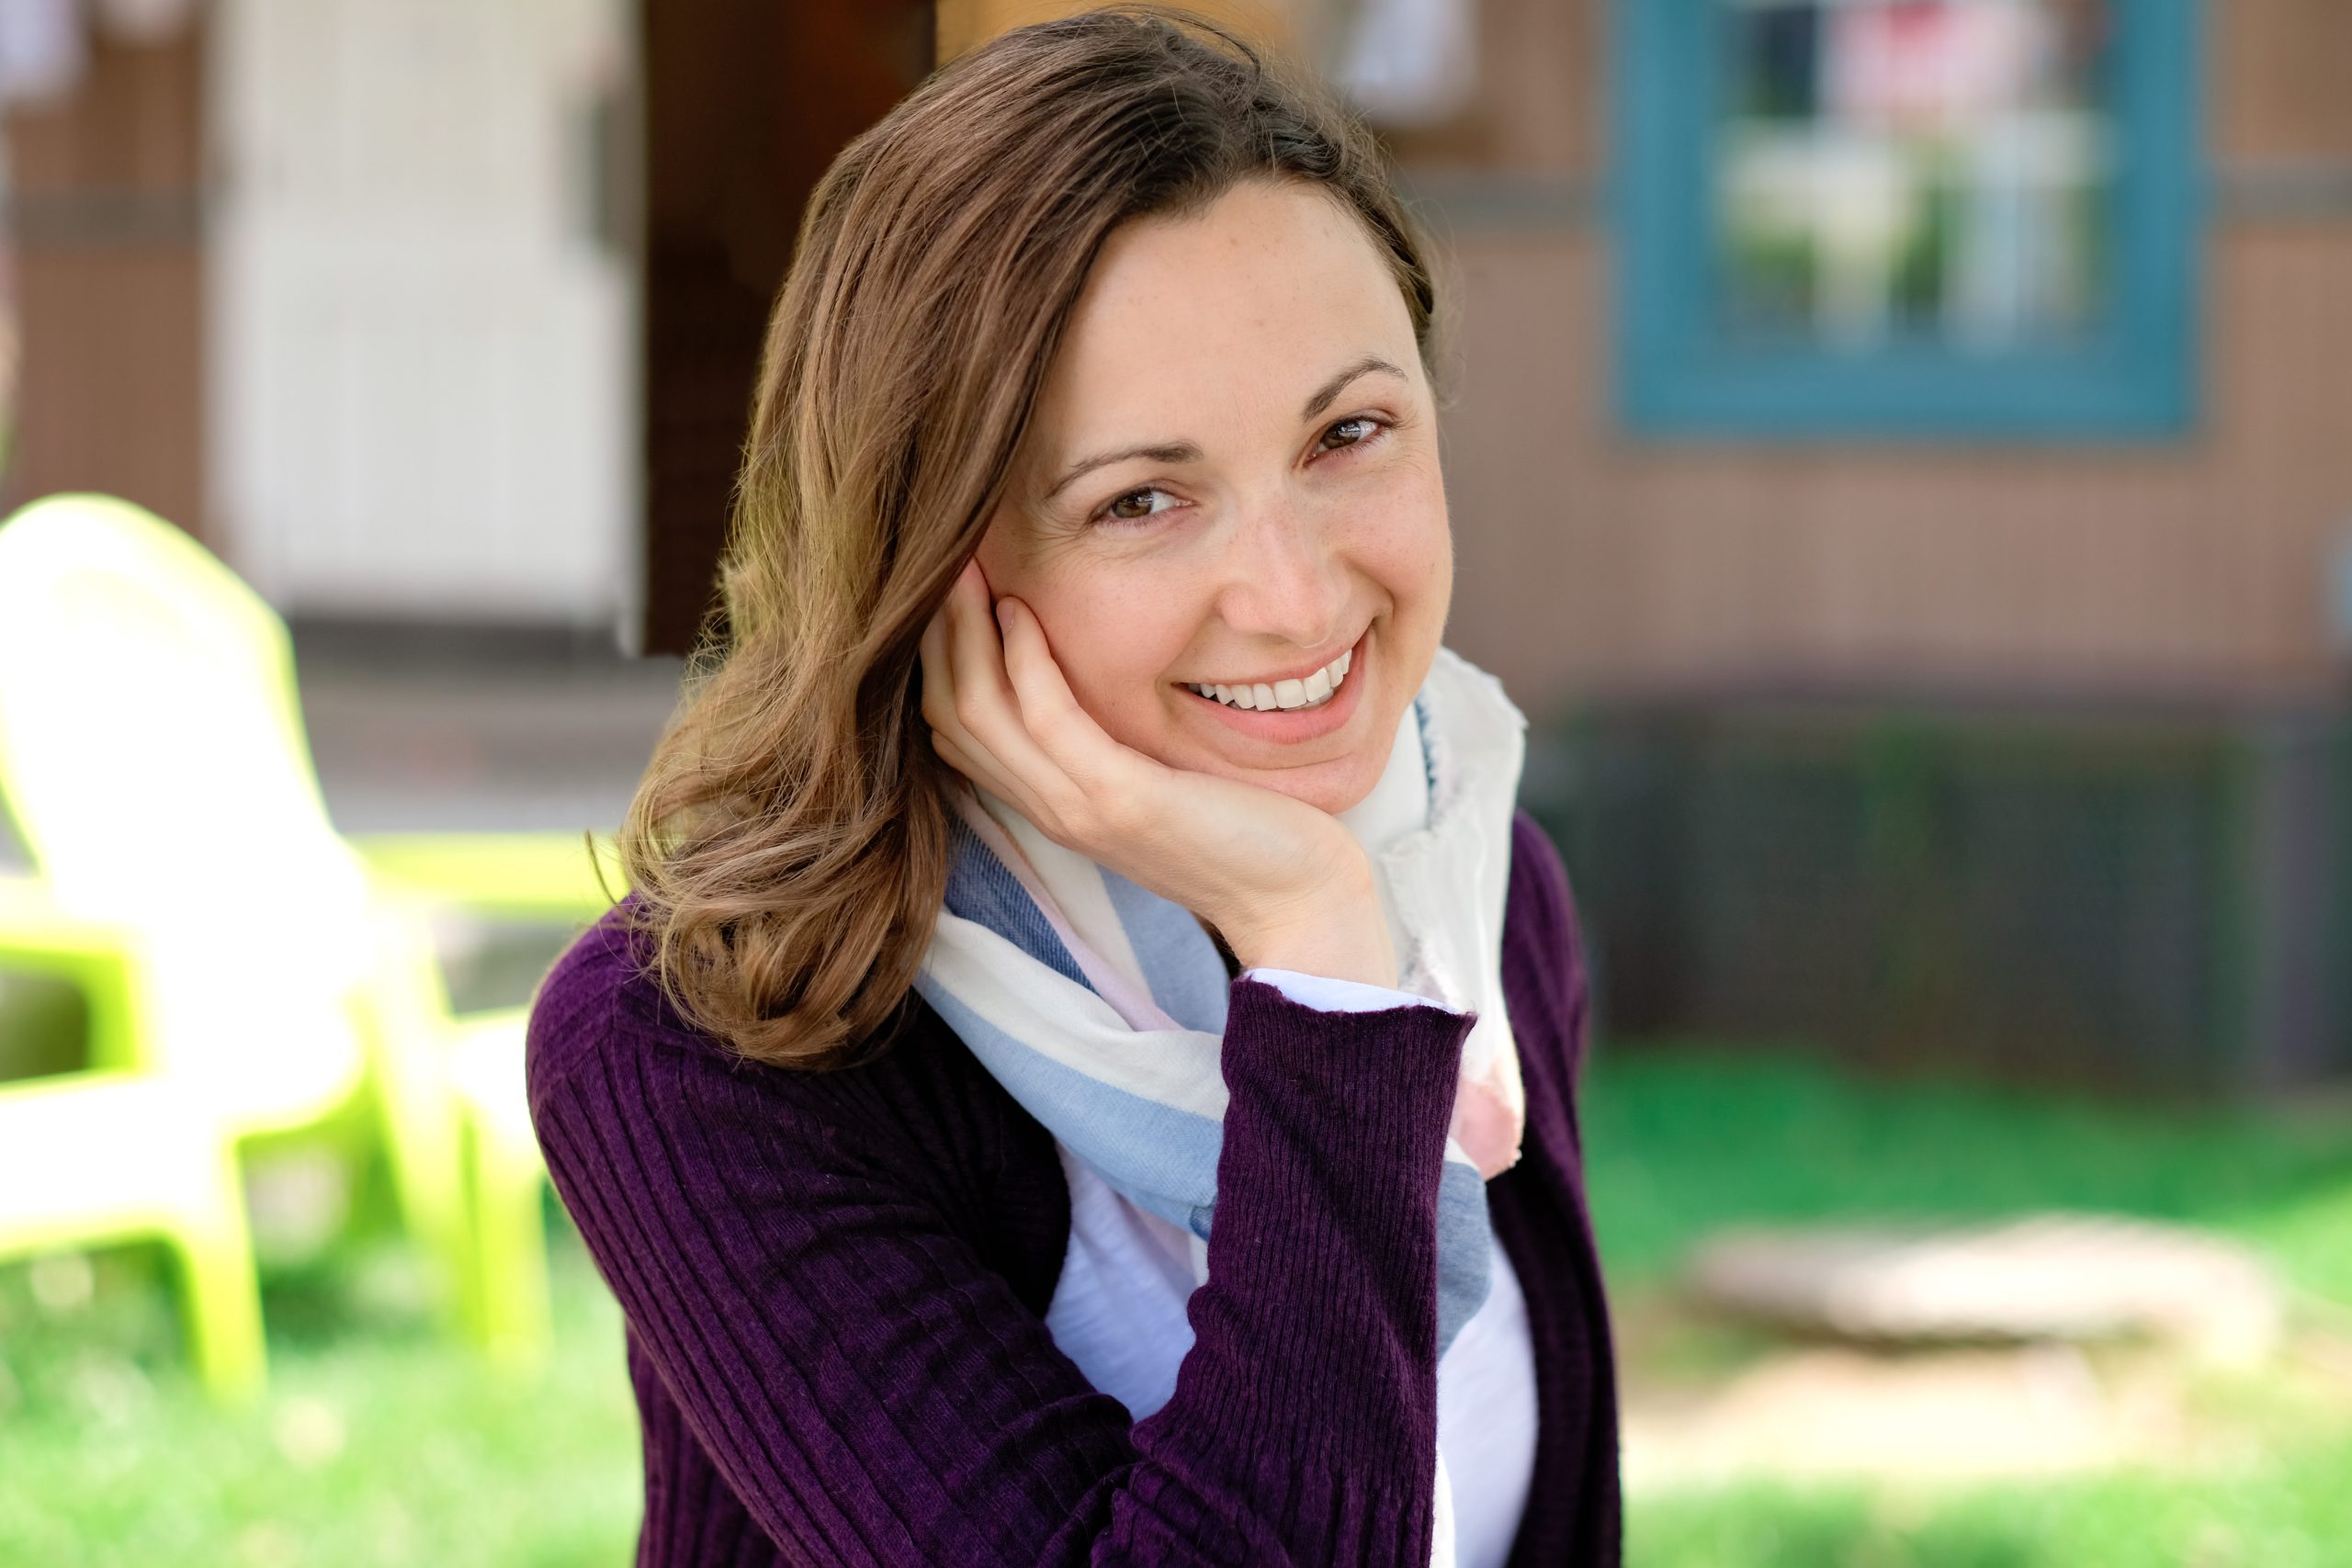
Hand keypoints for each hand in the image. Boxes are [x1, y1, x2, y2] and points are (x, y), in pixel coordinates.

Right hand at [919, 559, 1395, 988]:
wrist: (1293, 897)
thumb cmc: (1241, 829)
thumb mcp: (1155, 779)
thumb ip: (1110, 741)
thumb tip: (1091, 675)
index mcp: (1053, 803)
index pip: (954, 730)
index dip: (940, 657)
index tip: (950, 590)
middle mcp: (1050, 809)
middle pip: (951, 714)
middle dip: (939, 633)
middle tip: (943, 562)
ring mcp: (1078, 807)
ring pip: (978, 713)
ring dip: (965, 633)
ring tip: (965, 570)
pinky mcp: (1120, 799)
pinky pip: (1047, 719)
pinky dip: (1025, 659)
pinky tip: (1023, 611)